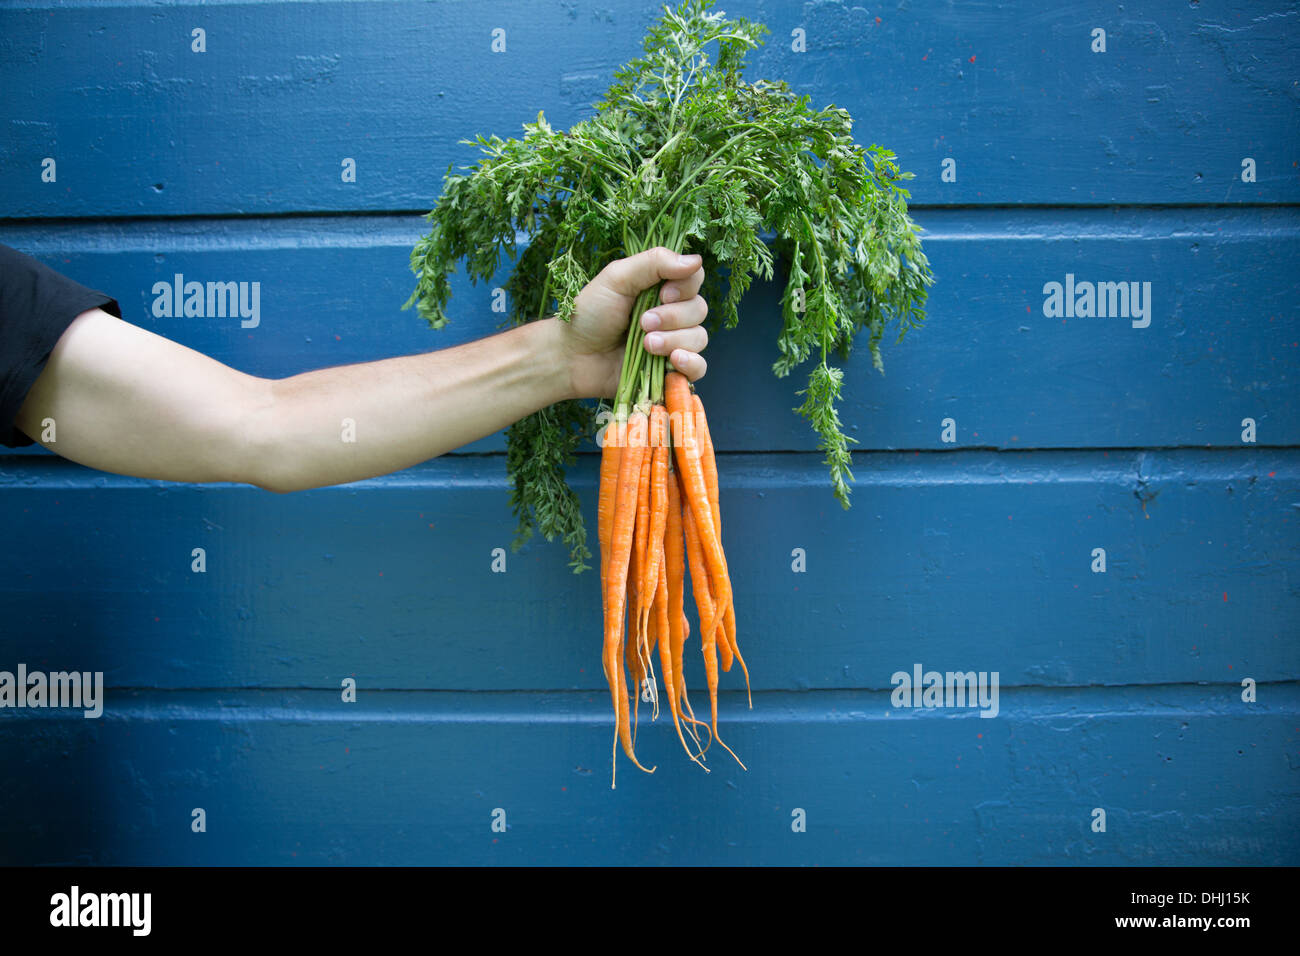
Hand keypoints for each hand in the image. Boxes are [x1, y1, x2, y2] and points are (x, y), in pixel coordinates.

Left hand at [560, 247, 708, 398]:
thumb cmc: (590, 314)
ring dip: (674, 340)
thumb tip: (696, 259)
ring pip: (699, 338)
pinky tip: (673, 360)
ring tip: (645, 345)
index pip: (695, 278)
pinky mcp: (670, 370)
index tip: (662, 294)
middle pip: (699, 309)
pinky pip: (699, 367)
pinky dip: (691, 363)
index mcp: (661, 287)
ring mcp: (673, 343)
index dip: (685, 286)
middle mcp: (672, 313)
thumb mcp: (617, 278)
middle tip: (642, 323)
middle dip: (673, 317)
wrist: (573, 356)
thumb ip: (655, 263)